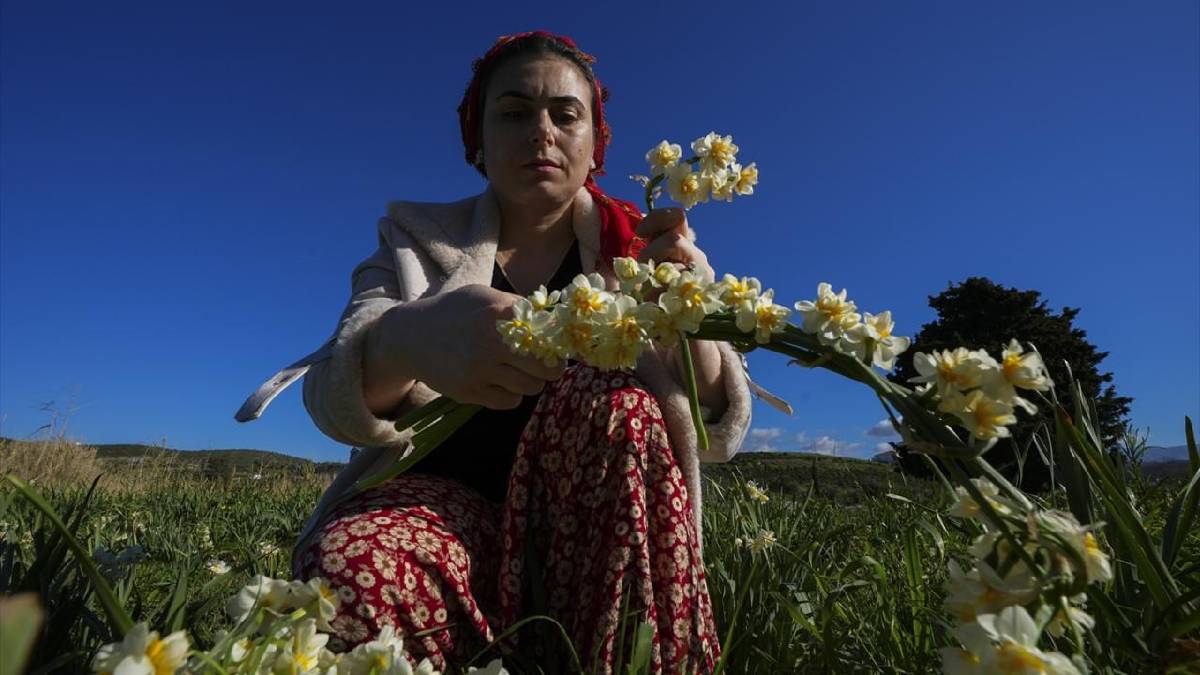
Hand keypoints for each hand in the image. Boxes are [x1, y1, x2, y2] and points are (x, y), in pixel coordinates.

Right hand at [382, 284, 565, 409]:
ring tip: (520, 370)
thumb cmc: (454, 312)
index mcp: (497, 312)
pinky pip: (510, 402)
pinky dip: (512, 394)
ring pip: (531, 387)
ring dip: (532, 381)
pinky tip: (501, 381)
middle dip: (552, 367)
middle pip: (546, 368)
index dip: (557, 341)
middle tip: (546, 364)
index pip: (547, 334)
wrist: (411, 336)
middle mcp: (490, 342)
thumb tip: (554, 319)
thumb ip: (516, 305)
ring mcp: (479, 370)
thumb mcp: (483, 296)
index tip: (557, 344)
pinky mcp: (469, 392)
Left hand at [633, 208, 714, 300]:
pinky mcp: (700, 298)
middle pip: (674, 239)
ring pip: (674, 267)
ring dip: (654, 280)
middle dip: (651, 253)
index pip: (677, 217)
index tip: (639, 234)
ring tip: (647, 295)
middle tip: (642, 271)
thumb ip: (648, 256)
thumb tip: (634, 243)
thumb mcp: (652, 272)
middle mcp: (697, 258)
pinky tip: (655, 306)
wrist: (685, 335)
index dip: (656, 219)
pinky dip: (659, 299)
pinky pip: (676, 292)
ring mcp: (703, 278)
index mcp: (685, 246)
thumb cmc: (661, 301)